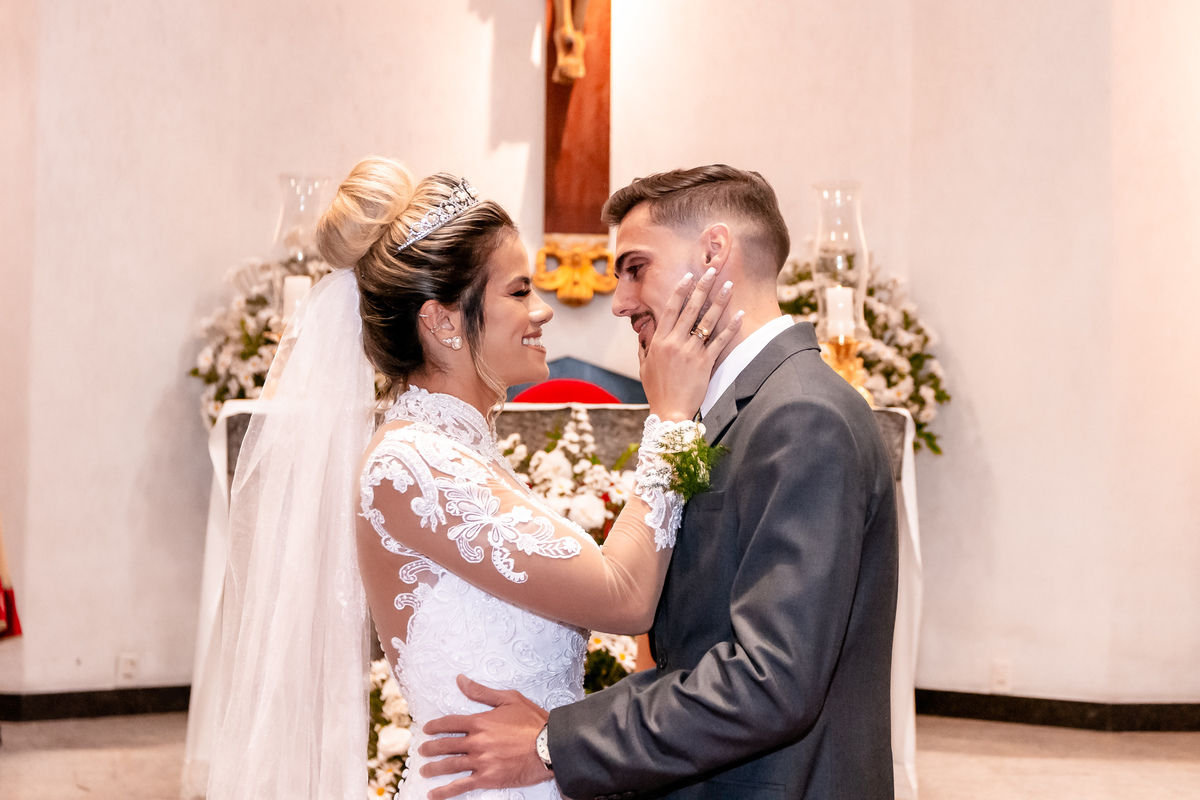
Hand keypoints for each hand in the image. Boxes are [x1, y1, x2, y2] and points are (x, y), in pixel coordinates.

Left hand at [418, 674, 550, 798]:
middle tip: (422, 750)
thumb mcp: (509, 699)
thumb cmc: (533, 721)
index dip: (435, 726)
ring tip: (424, 770)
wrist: (550, 746)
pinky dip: (446, 791)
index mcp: (480, 722)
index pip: (450, 723)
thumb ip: (481, 692)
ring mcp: (481, 761)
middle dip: (431, 748)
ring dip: (434, 768)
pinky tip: (434, 794)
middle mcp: (476, 742)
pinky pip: (461, 786)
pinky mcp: (488, 778)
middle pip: (446, 745)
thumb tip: (460, 680)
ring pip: (450, 765)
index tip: (427, 729)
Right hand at [640, 267, 742, 421]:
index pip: (671, 309)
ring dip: (719, 301)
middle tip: (712, 271)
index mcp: (658, 341)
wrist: (669, 412)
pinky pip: (720, 341)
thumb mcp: (644, 366)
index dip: (681, 290)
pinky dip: (731, 326)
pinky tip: (740, 313)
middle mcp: (674, 342)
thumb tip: (645, 329)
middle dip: (702, 287)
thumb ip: (644, 346)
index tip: (689, 276)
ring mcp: (690, 352)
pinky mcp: (705, 363)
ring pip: (707, 321)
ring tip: (728, 285)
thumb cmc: (656, 391)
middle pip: (691, 309)